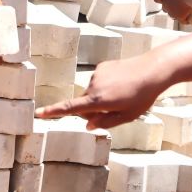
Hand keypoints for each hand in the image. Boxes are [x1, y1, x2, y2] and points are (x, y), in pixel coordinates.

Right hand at [35, 57, 162, 129]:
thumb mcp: (127, 116)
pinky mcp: (102, 66)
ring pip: (91, 93)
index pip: (71, 108)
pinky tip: (122, 83)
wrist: (152, 69)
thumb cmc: (142, 97)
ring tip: (123, 94)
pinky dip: (105, 85)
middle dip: (92, 110)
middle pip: (84, 103)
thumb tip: (89, 125)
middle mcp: (93, 86)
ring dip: (101, 97)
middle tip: (116, 109)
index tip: (39, 113)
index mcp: (98, 101)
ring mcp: (97, 75)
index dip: (54, 112)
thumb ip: (105, 122)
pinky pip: (98, 81)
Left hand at [154, 0, 191, 22]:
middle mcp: (165, 1)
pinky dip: (184, 20)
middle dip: (168, 6)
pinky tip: (188, 18)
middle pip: (163, 6)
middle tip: (176, 5)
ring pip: (170, 14)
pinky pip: (180, 20)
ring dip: (175, 13)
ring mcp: (171, 9)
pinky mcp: (178, 16)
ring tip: (184, 11)